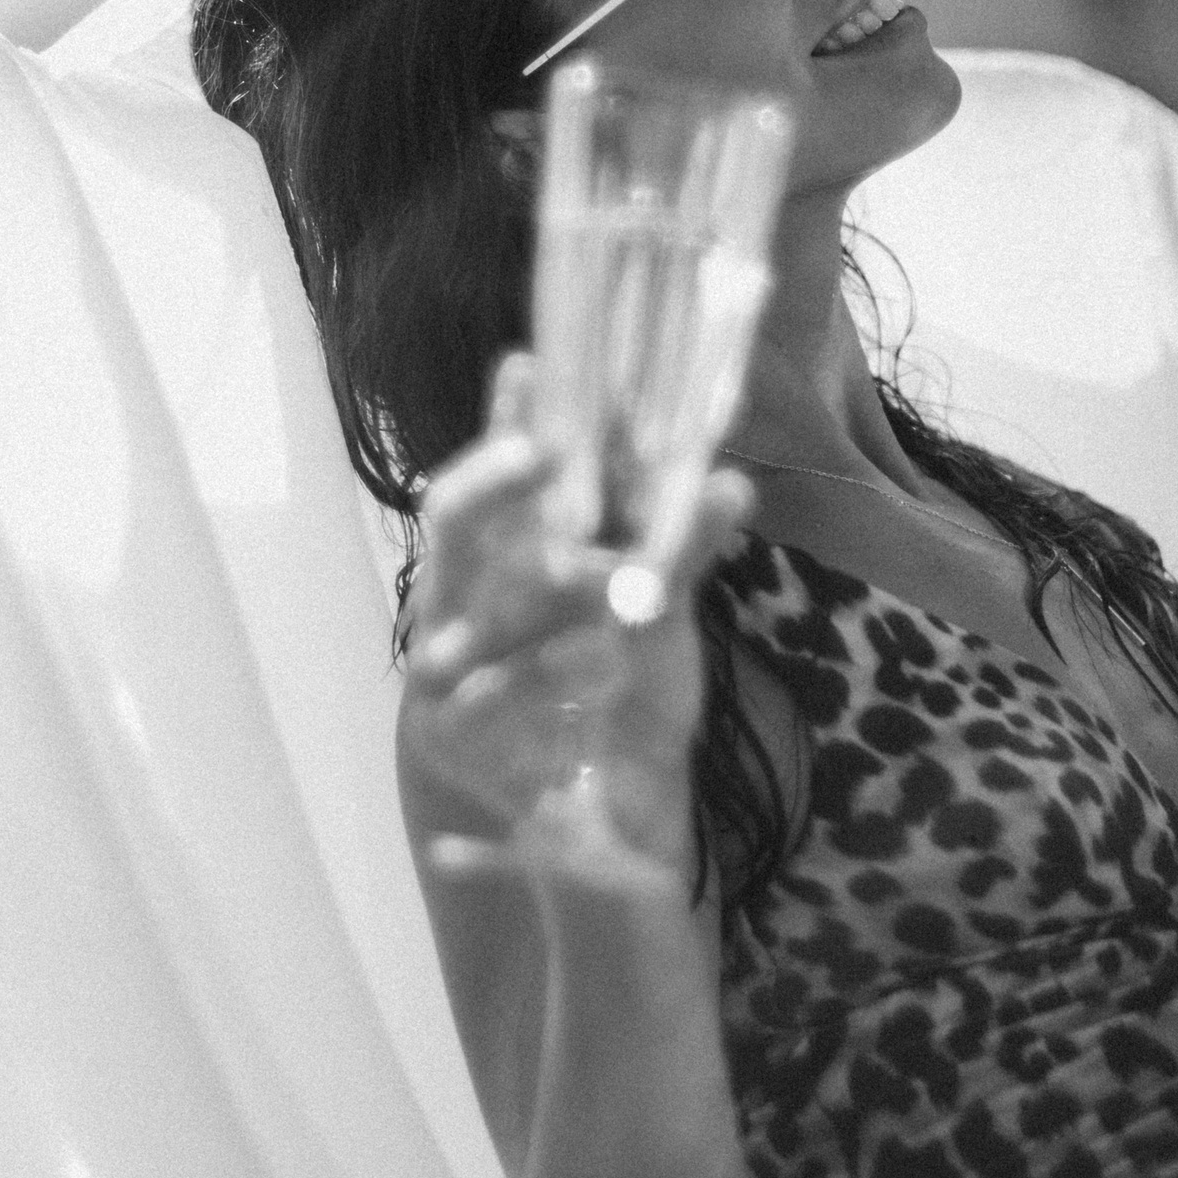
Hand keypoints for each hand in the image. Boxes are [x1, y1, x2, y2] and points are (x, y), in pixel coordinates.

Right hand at [397, 350, 749, 887]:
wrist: (604, 813)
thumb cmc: (624, 690)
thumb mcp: (665, 615)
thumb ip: (681, 548)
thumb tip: (732, 478)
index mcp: (511, 556)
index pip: (500, 474)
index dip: (507, 418)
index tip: (528, 364)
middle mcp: (464, 599)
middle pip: (452, 520)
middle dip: (492, 479)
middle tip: (543, 449)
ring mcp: (445, 665)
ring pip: (461, 610)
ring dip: (528, 585)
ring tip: (603, 578)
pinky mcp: (452, 735)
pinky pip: (483, 700)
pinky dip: (540, 682)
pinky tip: (598, 666)